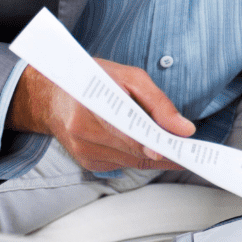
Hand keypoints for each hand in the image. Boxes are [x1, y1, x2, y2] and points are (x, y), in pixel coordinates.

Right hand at [8, 60, 193, 172]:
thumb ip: (158, 103)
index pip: (123, 129)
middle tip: (188, 150)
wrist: (53, 96)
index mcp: (91, 105)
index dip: (147, 141)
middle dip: (161, 150)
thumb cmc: (92, 79)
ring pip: (129, 161)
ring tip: (174, 147)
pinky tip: (148, 147)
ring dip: (152, 155)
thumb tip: (184, 129)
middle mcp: (82, 132)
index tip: (168, 148)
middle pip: (131, 149)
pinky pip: (121, 164)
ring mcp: (83, 151)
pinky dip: (137, 156)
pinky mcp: (87, 163)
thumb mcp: (129, 77)